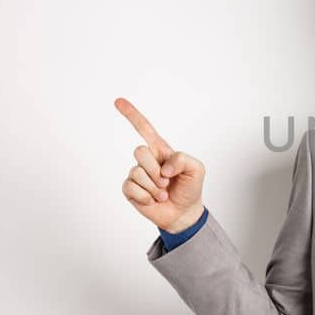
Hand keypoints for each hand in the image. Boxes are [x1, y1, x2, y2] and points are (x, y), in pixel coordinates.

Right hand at [115, 97, 205, 232]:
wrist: (184, 212)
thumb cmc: (189, 188)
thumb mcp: (197, 169)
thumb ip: (183, 160)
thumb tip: (162, 167)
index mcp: (161, 150)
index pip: (145, 128)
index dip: (131, 115)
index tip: (117, 101)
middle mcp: (147, 160)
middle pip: (139, 152)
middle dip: (155, 170)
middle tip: (167, 182)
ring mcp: (137, 174)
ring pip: (137, 173)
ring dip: (154, 187)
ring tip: (162, 194)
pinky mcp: (130, 190)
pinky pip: (131, 188)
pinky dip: (146, 197)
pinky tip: (152, 200)